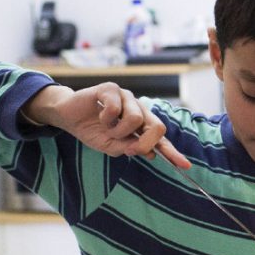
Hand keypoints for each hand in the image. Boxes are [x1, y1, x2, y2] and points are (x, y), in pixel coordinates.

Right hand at [25, 83, 189, 168]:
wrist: (69, 116)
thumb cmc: (93, 130)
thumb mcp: (111, 146)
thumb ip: (129, 148)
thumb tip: (150, 152)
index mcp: (142, 125)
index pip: (161, 140)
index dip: (172, 153)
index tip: (185, 166)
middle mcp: (139, 110)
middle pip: (157, 127)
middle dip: (144, 142)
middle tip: (128, 147)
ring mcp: (128, 98)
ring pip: (135, 119)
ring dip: (118, 131)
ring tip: (107, 128)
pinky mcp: (112, 89)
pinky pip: (115, 109)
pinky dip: (106, 119)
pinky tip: (99, 116)